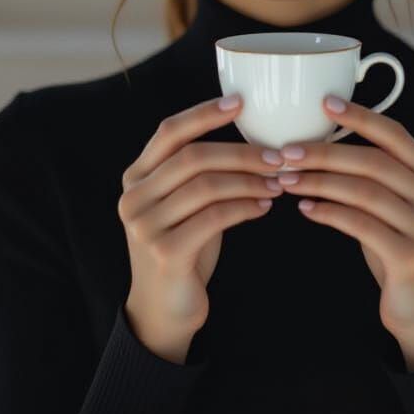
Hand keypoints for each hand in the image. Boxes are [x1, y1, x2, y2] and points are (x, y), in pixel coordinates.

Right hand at [118, 94, 282, 355]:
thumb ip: (197, 172)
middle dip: (242, 153)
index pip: (169, 131)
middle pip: (193, 157)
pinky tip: (264, 207)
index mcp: (137, 176)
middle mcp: (134, 197)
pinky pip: (213, 217)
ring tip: (278, 183)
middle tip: (278, 155)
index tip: (240, 102)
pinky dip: (244, 207)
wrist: (163, 311)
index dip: (205, 113)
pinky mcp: (164, 252)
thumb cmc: (183, 246)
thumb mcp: (183, 203)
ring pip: (206, 186)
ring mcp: (145, 226)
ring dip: (249, 181)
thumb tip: (250, 138)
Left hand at [275, 95, 413, 367]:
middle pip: (374, 161)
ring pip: (365, 192)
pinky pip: (362, 226)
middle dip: (326, 152)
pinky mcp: (411, 258)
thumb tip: (322, 142)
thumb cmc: (400, 248)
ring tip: (287, 179)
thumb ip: (375, 176)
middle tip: (287, 150)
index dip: (360, 116)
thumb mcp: (395, 206)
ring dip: (320, 182)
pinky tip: (305, 210)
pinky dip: (330, 214)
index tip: (325, 102)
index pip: (395, 134)